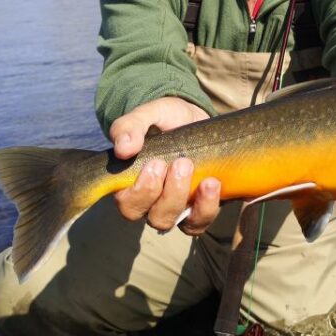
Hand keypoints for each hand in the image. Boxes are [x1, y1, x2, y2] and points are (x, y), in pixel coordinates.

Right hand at [109, 97, 220, 234]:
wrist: (197, 119)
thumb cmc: (166, 119)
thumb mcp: (149, 114)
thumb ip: (130, 127)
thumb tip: (122, 149)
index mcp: (133, 184)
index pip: (128, 205)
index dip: (140, 192)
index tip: (155, 164)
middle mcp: (153, 203)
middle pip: (156, 218)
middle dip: (169, 193)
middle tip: (181, 163)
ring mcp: (178, 207)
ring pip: (178, 222)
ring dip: (187, 199)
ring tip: (202, 176)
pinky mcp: (200, 206)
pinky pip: (201, 220)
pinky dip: (207, 206)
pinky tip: (213, 183)